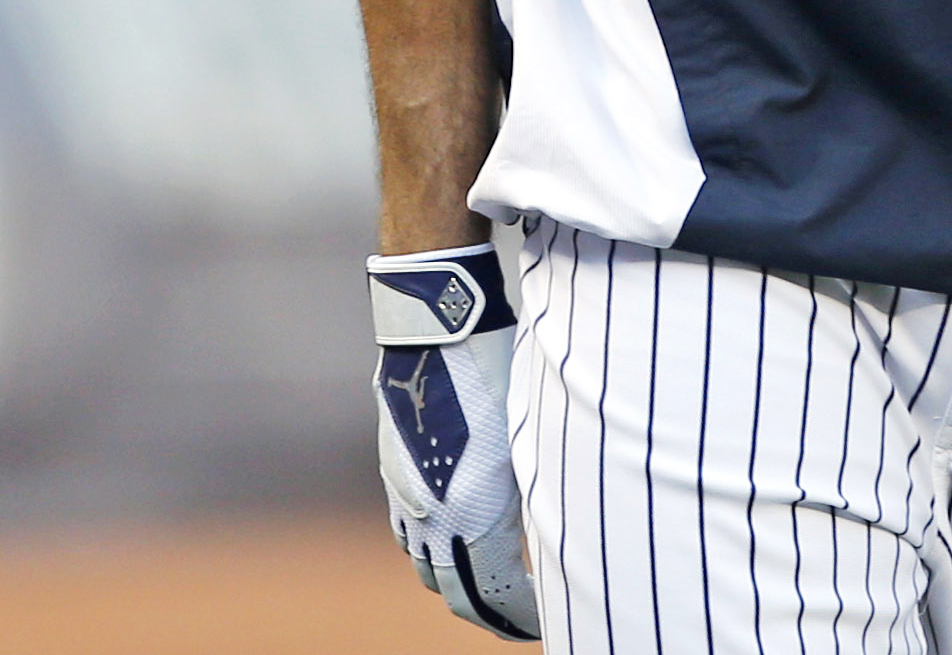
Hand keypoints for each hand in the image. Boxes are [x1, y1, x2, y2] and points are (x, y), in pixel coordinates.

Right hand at [371, 246, 539, 639]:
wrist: (436, 329)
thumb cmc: (494, 377)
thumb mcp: (528, 442)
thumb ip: (532, 499)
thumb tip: (557, 538)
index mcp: (469, 516)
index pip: (495, 595)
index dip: (523, 618)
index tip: (545, 622)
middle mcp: (430, 515)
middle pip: (454, 593)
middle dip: (489, 613)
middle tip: (520, 618)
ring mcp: (405, 495)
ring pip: (425, 565)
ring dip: (457, 583)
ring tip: (492, 583)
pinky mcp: (393, 472)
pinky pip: (408, 532)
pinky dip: (432, 549)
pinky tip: (456, 535)